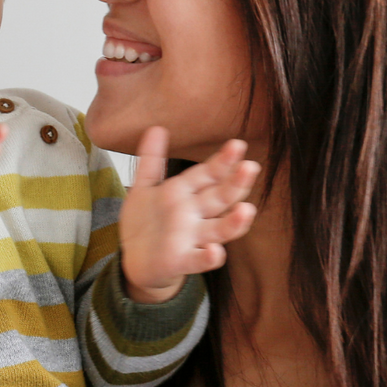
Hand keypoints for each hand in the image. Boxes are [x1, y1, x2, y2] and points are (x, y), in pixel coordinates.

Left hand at [119, 128, 259, 302]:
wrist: (136, 260)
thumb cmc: (147, 223)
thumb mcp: (145, 187)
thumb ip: (152, 159)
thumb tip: (156, 126)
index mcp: (187, 193)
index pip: (209, 174)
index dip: (222, 161)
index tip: (237, 144)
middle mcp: (195, 215)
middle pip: (220, 198)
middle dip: (236, 184)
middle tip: (250, 168)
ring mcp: (192, 238)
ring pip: (219, 229)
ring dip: (234, 222)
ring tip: (246, 210)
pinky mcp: (182, 261)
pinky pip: (198, 260)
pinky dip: (208, 257)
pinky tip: (216, 252)